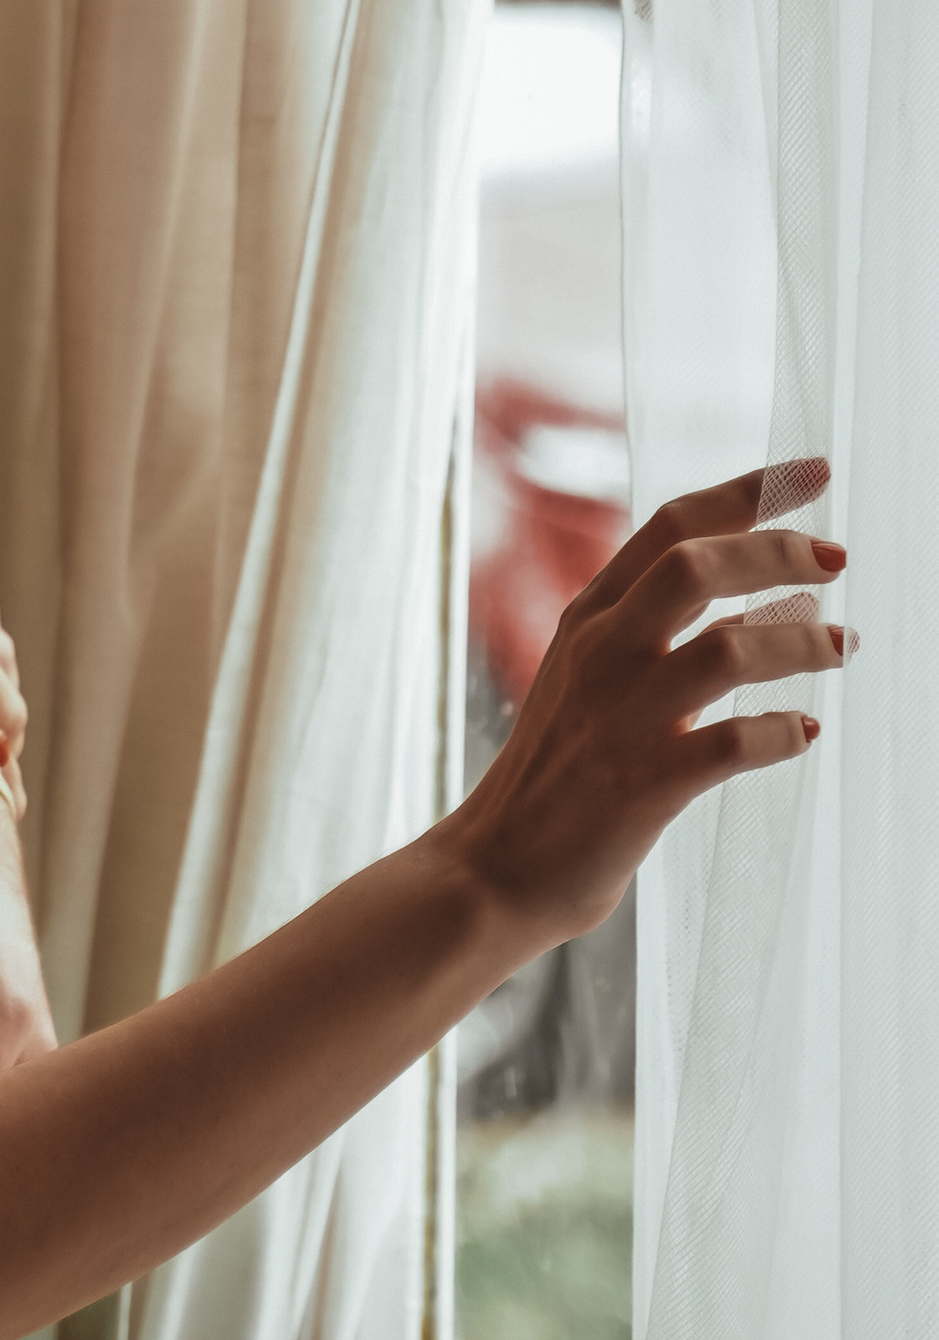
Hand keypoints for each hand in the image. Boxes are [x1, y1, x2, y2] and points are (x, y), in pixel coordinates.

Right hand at [444, 462, 848, 950]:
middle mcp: (601, 652)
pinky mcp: (645, 783)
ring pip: (727, 647)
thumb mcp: (600, 682)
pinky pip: (734, 744)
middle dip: (779, 552)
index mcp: (588, 616)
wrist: (498, 868)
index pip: (673, 524)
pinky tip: (804, 732)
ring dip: (799, 642)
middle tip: (836, 560)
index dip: (751, 491)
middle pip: (698, 564)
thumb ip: (678, 638)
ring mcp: (621, 716)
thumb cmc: (561, 775)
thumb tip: (789, 603)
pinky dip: (781, 732)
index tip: (815, 471)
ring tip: (842, 648)